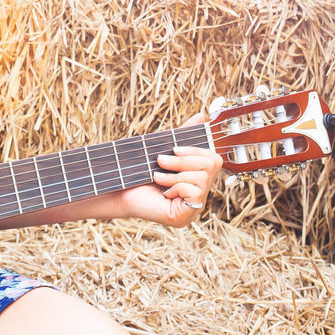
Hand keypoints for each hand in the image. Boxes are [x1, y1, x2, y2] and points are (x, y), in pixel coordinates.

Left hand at [119, 112, 223, 227]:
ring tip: (158, 177)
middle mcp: (200, 195)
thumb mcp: (166, 150)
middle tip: (161, 161)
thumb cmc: (141, 171)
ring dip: (175, 174)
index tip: (174, 148)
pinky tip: (164, 192)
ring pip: (202, 178)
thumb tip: (202, 116)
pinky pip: (194, 192)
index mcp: (197, 180)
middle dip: (184, 160)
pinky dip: (176, 186)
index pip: (214, 160)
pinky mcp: (186, 217)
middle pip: (211, 165)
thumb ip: (184, 135)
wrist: (120, 190)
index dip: (197, 150)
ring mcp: (194, 208)